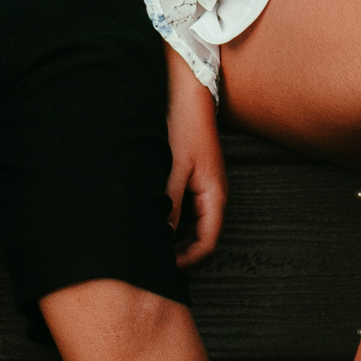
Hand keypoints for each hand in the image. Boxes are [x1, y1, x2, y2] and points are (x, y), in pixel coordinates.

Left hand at [164, 55, 226, 268]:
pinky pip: (184, 206)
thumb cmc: (184, 127)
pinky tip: (149, 213)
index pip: (207, 243)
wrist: (187, 93)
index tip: (162, 267)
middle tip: (150, 256)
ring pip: (190, 222)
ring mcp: (203, 185)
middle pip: (200, 236)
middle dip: (178, 250)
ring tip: (146, 237)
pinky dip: (170, 215)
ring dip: (172, 233)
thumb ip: (169, 204)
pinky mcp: (192, 176)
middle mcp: (212, 194)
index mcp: (214, 195)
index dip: (187, 260)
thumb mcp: (173, 168)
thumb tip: (161, 236)